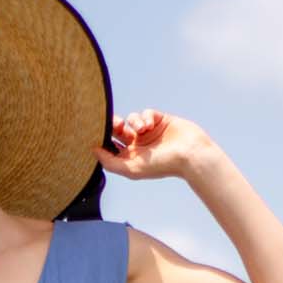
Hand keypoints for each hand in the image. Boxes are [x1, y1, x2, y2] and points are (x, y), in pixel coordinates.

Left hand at [95, 108, 211, 180]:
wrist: (190, 154)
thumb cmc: (162, 165)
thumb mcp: (132, 169)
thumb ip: (110, 162)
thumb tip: (93, 151)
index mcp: (130, 157)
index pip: (111, 145)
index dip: (103, 138)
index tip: (95, 132)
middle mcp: (138, 144)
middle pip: (118, 129)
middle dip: (114, 125)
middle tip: (115, 124)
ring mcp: (149, 132)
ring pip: (132, 119)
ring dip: (134, 121)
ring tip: (142, 129)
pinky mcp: (160, 120)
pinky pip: (146, 113)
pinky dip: (146, 117)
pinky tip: (151, 125)